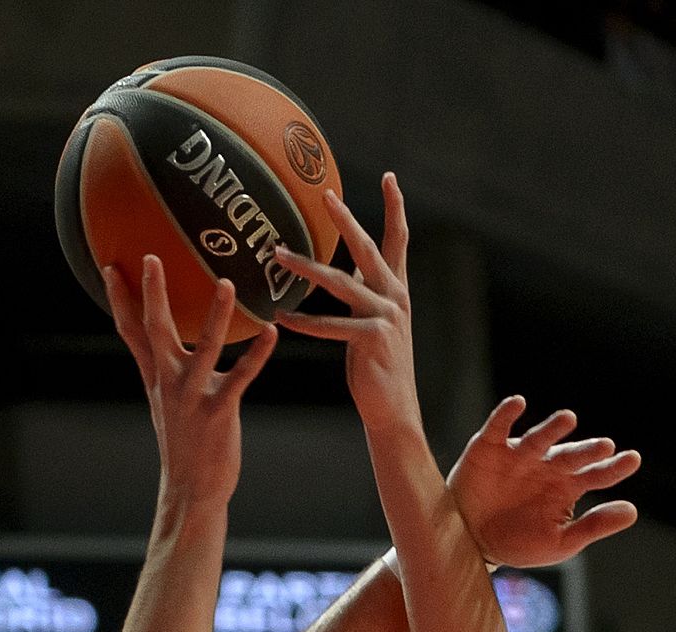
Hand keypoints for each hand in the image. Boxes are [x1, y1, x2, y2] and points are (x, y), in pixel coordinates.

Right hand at [104, 257, 276, 508]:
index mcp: (157, 379)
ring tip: (226, 283)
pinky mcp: (219, 411)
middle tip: (151, 257)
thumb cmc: (186, 446)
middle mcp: (170, 383)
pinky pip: (241, 376)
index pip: (131, 333)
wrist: (191, 490)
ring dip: (216, 315)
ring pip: (204, 348)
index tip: (111, 266)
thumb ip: (168, 374)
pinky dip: (258, 354)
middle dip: (153, 294)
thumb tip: (167, 352)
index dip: (121, 300)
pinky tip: (272, 333)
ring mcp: (193, 397)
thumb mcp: (168, 406)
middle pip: (156, 331)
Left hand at [274, 173, 421, 438]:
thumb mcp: (371, 326)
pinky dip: (304, 322)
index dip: (395, 208)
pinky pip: (331, 326)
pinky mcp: (373, 340)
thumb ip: (360, 299)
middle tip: (326, 195)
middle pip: (368, 249)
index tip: (390, 177)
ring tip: (277, 254)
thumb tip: (336, 278)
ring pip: (339, 283)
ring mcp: (386, 317)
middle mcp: (394, 298)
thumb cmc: (377, 369)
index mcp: (396, 292)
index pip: (398, 241)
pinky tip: (281, 316)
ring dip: (305, 267)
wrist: (393, 410)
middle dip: (346, 221)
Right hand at [450, 396, 639, 566]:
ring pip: (540, 438)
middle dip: (587, 451)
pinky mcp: (489, 448)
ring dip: (553, 428)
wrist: (470, 544)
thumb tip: (631, 511)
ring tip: (569, 419)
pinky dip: (506, 414)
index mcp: (567, 486)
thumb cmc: (518, 543)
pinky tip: (517, 403)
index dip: (613, 467)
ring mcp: (519, 456)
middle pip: (571, 455)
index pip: (597, 473)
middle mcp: (547, 466)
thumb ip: (594, 526)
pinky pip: (498, 428)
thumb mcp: (560, 543)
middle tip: (605, 446)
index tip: (632, 460)